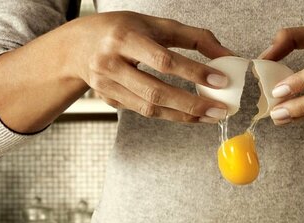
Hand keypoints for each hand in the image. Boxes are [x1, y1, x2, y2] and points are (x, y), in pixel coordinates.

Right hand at [72, 12, 233, 122]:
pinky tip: (191, 115)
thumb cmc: (121, 30)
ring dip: (184, 115)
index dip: (194, 72)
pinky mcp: (109, 100)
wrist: (77, 47)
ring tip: (210, 116)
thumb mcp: (154, 24)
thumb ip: (192, 37)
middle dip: (192, 104)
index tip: (220, 80)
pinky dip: (171, 115)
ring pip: (150, 108)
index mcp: (123, 37)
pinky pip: (145, 112)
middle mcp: (111, 63)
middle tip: (220, 110)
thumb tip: (227, 54)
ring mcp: (107, 85)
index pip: (163, 60)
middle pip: (156, 91)